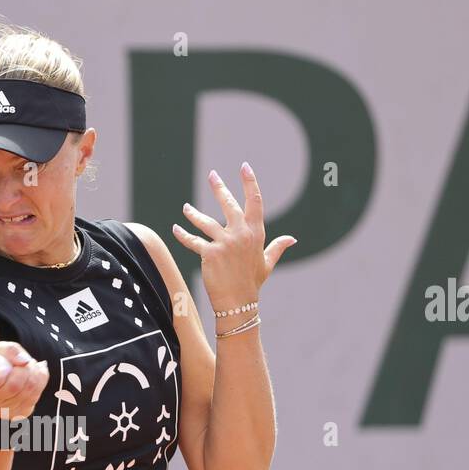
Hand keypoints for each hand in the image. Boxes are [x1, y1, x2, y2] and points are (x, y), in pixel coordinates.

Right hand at [0, 341, 47, 421]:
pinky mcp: (18, 414)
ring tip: (31, 366)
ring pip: (27, 393)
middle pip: (13, 388)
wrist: (6, 378)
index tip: (6, 367)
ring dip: (35, 375)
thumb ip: (9, 350)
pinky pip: (35, 398)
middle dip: (25, 370)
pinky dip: (40, 382)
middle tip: (26, 362)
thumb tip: (23, 361)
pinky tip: (36, 375)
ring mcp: (3, 412)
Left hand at [171, 163, 296, 318]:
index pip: (255, 201)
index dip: (250, 182)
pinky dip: (183, 235)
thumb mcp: (266, 263)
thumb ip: (277, 247)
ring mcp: (225, 243)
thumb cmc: (252, 283)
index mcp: (256, 233)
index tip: (245, 167)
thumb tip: (292, 239)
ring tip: (186, 208)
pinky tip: (176, 228)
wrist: (238, 302)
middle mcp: (241, 234)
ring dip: (193, 214)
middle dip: (220, 188)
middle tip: (213, 175)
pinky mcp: (210, 253)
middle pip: (229, 205)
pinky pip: (193, 241)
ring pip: (205, 222)